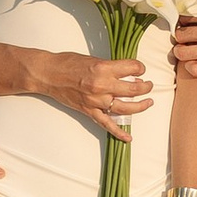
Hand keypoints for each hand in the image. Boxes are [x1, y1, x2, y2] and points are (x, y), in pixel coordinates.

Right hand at [34, 49, 152, 141]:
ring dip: (140, 106)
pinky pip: (107, 124)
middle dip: (145, 87)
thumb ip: (110, 67)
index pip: (132, 68)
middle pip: (133, 89)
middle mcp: (101, 85)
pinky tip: (128, 138)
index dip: (140, 67)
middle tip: (148, 85)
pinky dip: (119, 132)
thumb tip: (127, 73)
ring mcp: (96, 100)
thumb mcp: (93, 59)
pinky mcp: (89, 111)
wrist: (48, 74)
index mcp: (103, 68)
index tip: (141, 69)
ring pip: (125, 107)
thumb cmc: (67, 63)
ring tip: (148, 102)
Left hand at [172, 0, 196, 81]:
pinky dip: (191, 66)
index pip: (183, 15)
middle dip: (181, 33)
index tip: (186, 20)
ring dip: (182, 50)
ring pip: (183, 52)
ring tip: (189, 47)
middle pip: (180, 34)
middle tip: (187, 34)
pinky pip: (194, 69)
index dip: (183, 17)